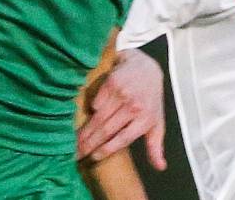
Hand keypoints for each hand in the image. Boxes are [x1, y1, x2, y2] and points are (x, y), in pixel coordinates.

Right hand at [76, 49, 166, 169]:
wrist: (146, 67)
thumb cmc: (150, 99)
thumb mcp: (157, 122)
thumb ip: (155, 147)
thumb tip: (160, 167)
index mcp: (145, 119)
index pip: (122, 139)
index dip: (106, 150)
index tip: (93, 158)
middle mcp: (134, 106)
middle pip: (106, 130)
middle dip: (88, 144)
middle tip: (75, 154)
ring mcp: (122, 93)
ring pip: (98, 118)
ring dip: (84, 131)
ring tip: (73, 142)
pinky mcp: (112, 83)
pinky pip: (95, 102)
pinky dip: (88, 111)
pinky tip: (81, 119)